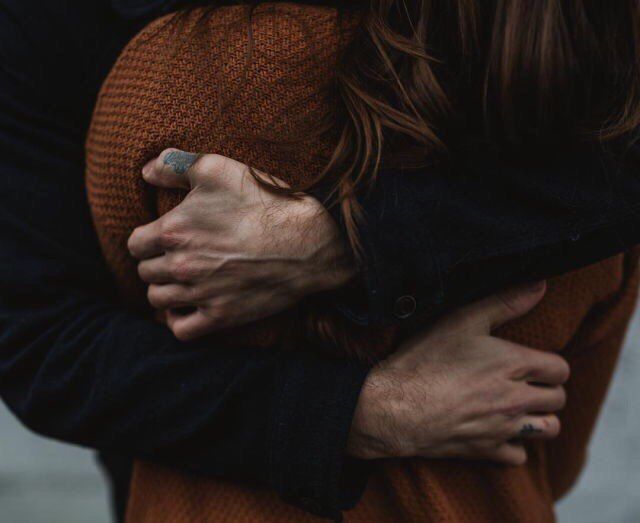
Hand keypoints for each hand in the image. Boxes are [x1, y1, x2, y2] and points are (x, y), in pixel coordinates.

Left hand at [127, 149, 355, 340]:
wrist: (308, 243)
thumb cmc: (264, 203)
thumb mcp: (219, 169)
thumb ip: (175, 165)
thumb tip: (145, 172)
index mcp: (174, 230)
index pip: (135, 245)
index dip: (147, 240)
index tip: (163, 239)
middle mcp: (182, 265)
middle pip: (146, 273)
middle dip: (157, 264)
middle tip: (177, 258)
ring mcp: (201, 293)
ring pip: (158, 300)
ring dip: (165, 290)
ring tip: (181, 282)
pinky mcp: (221, 316)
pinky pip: (181, 330)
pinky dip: (178, 321)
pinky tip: (187, 308)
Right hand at [348, 281, 568, 464]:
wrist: (394, 406)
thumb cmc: (426, 360)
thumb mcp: (462, 320)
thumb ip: (504, 302)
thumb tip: (541, 285)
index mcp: (515, 364)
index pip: (560, 369)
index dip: (549, 364)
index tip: (532, 362)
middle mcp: (516, 398)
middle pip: (558, 399)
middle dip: (547, 390)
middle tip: (525, 383)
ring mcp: (503, 427)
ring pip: (548, 429)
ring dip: (540, 419)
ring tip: (520, 407)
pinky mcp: (486, 450)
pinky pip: (519, 456)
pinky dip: (514, 446)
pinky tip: (498, 431)